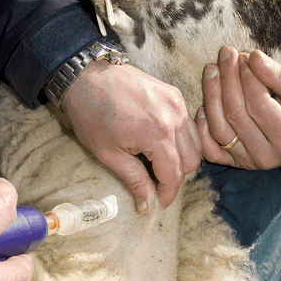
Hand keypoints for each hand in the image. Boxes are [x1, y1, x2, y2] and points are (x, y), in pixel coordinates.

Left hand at [62, 59, 201, 210]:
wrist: (86, 76)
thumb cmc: (91, 114)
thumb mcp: (109, 153)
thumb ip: (134, 180)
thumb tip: (148, 204)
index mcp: (159, 134)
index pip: (175, 175)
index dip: (167, 194)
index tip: (157, 203)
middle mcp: (175, 117)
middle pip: (192, 161)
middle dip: (175, 178)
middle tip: (154, 183)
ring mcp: (177, 103)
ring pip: (194, 143)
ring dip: (181, 159)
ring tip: (156, 164)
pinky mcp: (174, 94)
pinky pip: (188, 125)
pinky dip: (180, 139)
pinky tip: (159, 143)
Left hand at [196, 47, 280, 168]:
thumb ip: (278, 76)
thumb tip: (253, 56)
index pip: (259, 105)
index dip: (248, 79)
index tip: (243, 56)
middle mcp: (267, 157)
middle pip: (235, 114)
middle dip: (227, 80)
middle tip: (225, 55)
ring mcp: (247, 162)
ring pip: (219, 129)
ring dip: (211, 96)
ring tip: (211, 70)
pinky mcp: (232, 163)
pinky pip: (209, 149)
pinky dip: (202, 127)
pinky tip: (203, 105)